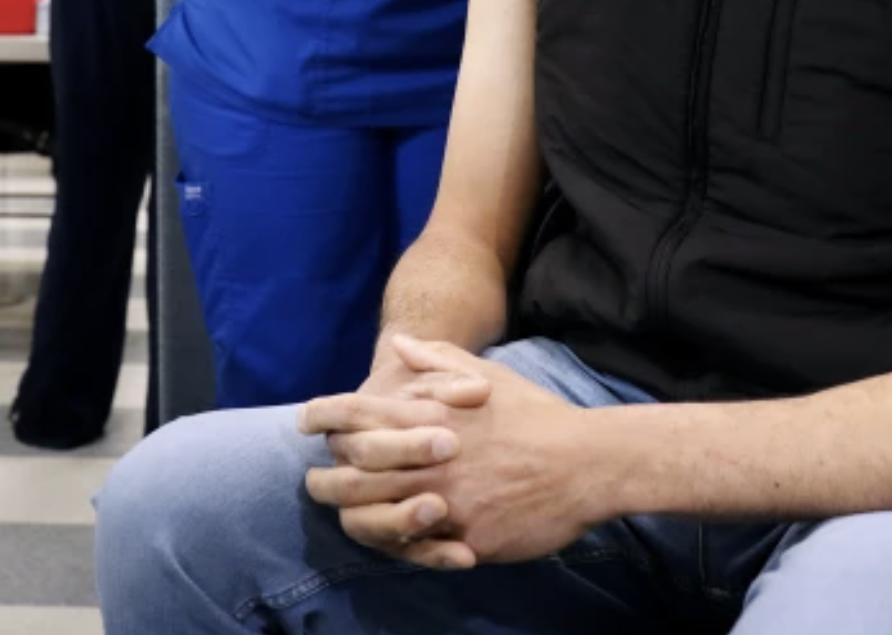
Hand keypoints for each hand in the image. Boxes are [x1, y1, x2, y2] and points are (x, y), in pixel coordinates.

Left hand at [309, 335, 602, 567]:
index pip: (357, 413)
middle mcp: (429, 457)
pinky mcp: (465, 536)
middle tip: (312, 479)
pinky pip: (415, 548)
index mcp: (431, 415)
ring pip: (373, 515)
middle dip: (323, 477)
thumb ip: (436, 359)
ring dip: (348, 514)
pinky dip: (397, 544)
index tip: (304, 420)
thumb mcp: (486, 374)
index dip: (323, 415)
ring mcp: (446, 500)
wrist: (586, 463)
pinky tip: (388, 538)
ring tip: (338, 513)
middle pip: (352, 471)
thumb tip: (399, 342)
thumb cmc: (535, 415)